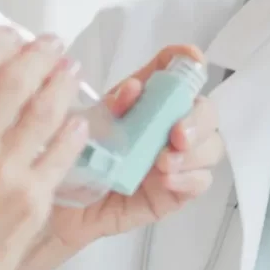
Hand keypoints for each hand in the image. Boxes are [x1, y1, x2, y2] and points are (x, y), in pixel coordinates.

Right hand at [0, 29, 88, 269]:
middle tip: (48, 44)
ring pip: (44, 111)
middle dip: (36, 54)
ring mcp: (5, 172)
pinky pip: (61, 155)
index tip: (5, 35)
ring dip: (61, 83)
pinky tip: (79, 122)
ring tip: (70, 68)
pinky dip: (73, 133)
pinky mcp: (32, 201)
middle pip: (14, 80)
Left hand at [49, 45, 223, 251]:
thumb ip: (108, 107)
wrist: (59, 210)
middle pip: (204, 109)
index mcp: (143, 101)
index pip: (173, 71)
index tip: (193, 59)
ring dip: (195, 151)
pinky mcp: (175, 191)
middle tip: (178, 134)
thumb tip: (133, 90)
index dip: (187, 60)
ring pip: (210, 146)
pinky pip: (199, 182)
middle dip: (199, 118)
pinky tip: (166, 179)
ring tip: (164, 162)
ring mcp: (175, 159)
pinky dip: (189, 178)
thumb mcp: (82, 128)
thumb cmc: (71, 162)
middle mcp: (165, 126)